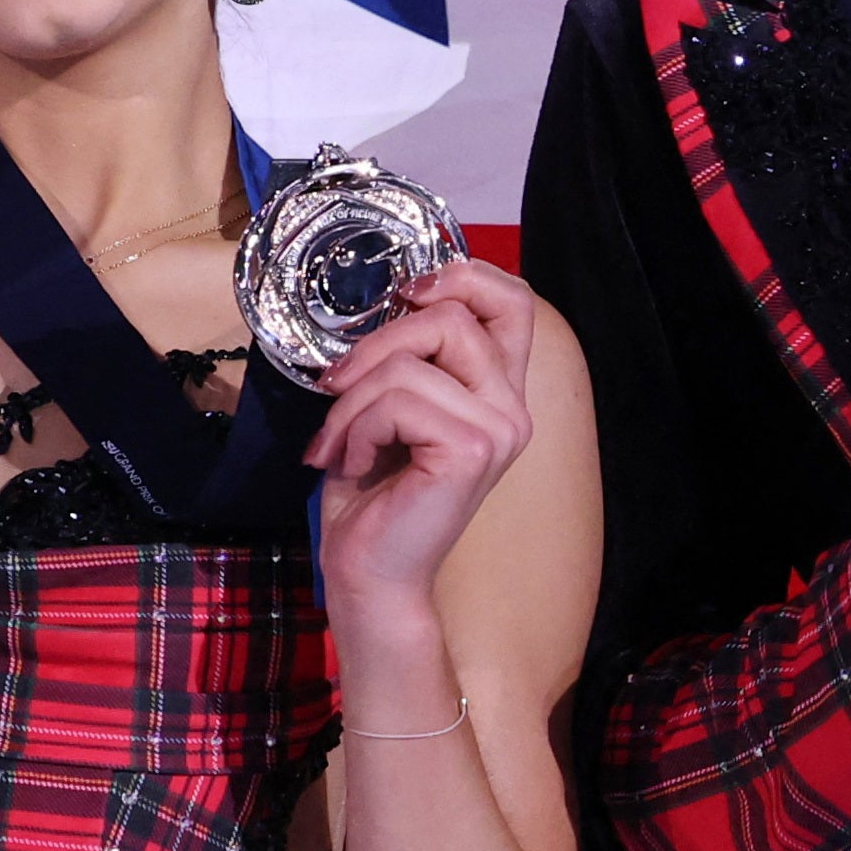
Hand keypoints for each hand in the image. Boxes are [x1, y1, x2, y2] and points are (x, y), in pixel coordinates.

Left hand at [305, 259, 538, 660]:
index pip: (513, 301)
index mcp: (498, 392)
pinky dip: (355, 426)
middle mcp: (512, 407)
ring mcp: (499, 428)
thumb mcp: (391, 407)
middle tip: (337, 385)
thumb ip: (409, 357)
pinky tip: (352, 462)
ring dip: (353, 399)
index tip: (408, 292)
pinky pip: (397, 399)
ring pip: (412, 361)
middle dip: (378, 342)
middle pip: (453, 315)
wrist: (370, 575)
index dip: (464, 275)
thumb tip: (393, 300)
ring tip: (342, 442)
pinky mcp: (471, 449)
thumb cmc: (374, 496)